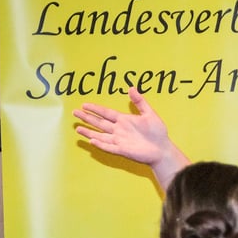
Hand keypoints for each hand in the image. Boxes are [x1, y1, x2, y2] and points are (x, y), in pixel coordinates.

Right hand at [74, 86, 189, 186]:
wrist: (163, 149)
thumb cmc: (157, 132)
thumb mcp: (150, 114)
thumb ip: (140, 102)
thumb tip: (131, 88)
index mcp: (124, 120)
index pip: (106, 113)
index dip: (95, 109)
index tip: (84, 104)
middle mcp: (119, 130)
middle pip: (99, 123)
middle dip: (87, 118)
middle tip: (75, 112)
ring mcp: (119, 140)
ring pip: (100, 135)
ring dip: (89, 132)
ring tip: (77, 128)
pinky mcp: (122, 150)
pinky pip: (109, 147)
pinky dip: (100, 144)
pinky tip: (92, 140)